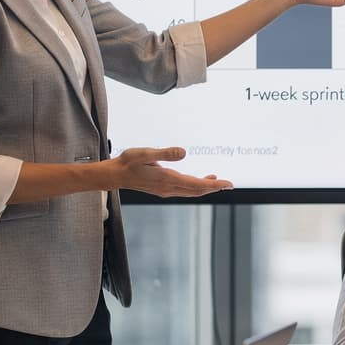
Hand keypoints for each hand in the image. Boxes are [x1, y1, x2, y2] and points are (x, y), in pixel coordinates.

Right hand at [109, 147, 233, 197]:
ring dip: (205, 188)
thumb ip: (165, 153)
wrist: (115, 175)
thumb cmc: (129, 162)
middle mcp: (168, 188)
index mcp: (167, 179)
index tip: (228, 184)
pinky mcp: (162, 189)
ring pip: (191, 192)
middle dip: (214, 188)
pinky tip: (197, 182)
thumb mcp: (146, 153)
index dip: (214, 184)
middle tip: (229, 184)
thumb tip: (184, 152)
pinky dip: (194, 187)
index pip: (196, 184)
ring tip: (217, 182)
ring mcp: (165, 190)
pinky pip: (184, 190)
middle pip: (197, 190)